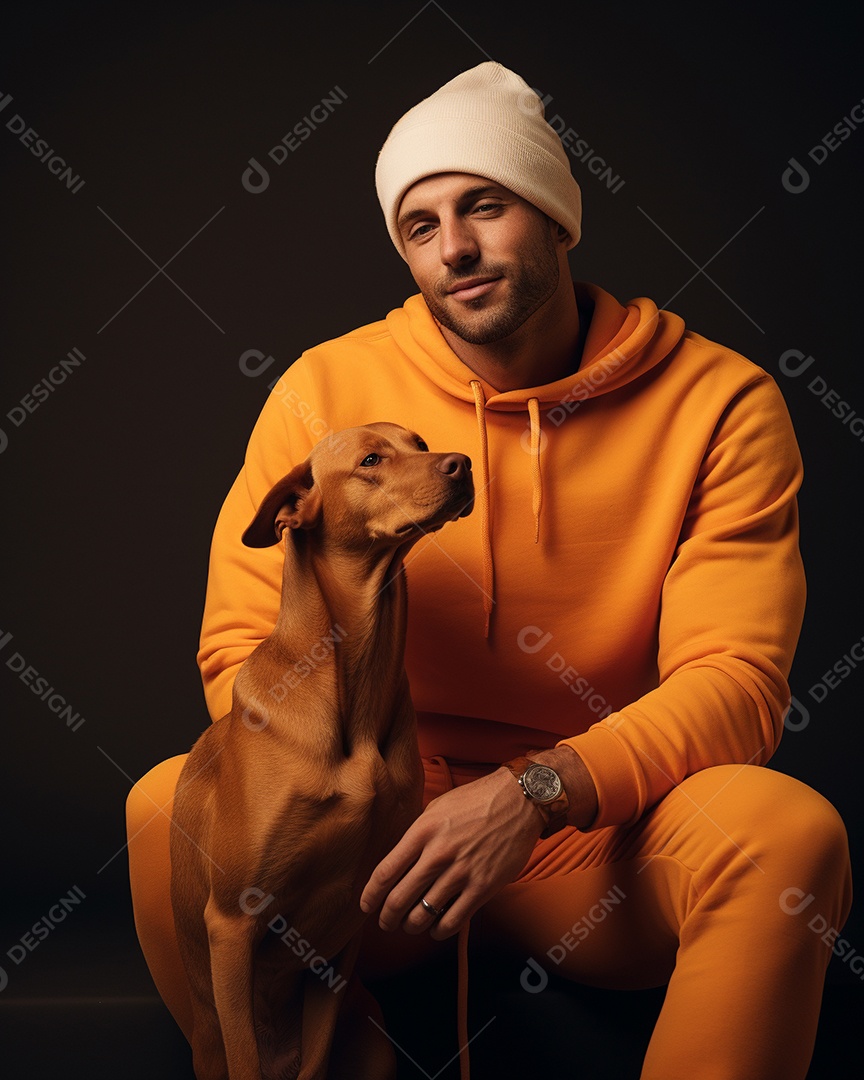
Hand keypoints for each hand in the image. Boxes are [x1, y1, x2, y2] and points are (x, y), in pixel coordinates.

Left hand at [359, 767, 543, 939]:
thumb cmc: (476, 801)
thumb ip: (417, 835)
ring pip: (423, 914)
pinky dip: (439, 930)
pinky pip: (453, 920)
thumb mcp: (437, 808)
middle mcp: (438, 853)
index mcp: (423, 831)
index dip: (371, 895)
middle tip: (385, 922)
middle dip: (387, 917)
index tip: (365, 906)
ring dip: (412, 926)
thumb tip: (399, 862)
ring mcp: (461, 872)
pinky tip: (436, 928)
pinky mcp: (483, 887)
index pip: (386, 871)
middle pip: (400, 898)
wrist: (519, 801)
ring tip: (410, 925)